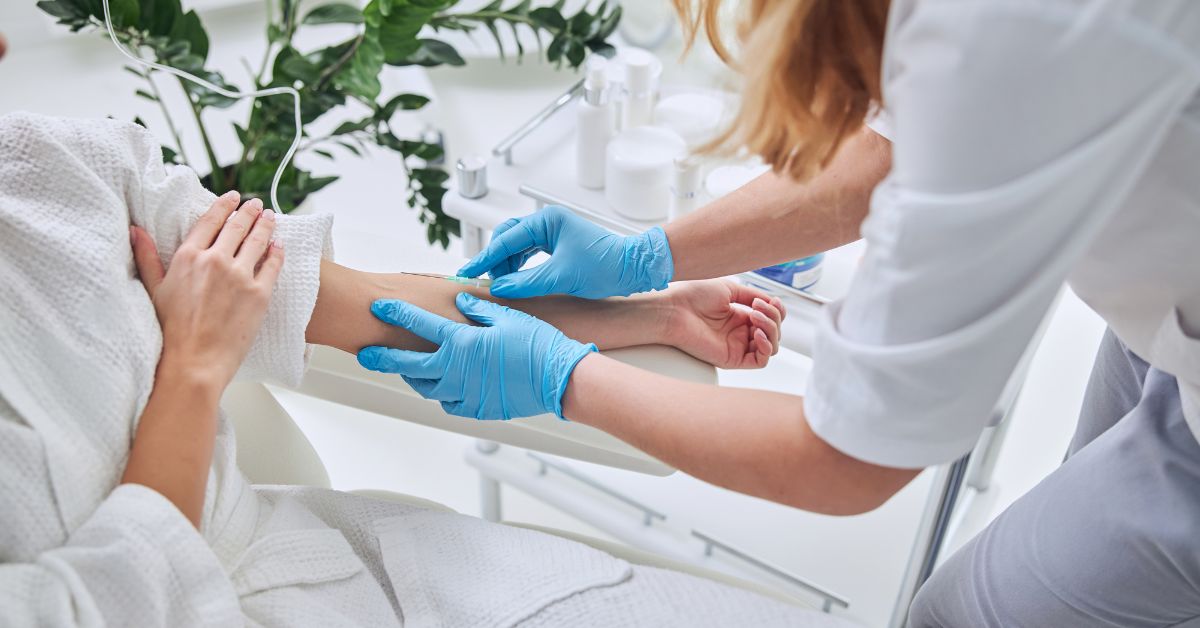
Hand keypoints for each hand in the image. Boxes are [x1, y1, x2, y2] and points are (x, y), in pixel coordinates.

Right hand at [130, 191, 283, 386]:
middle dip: (248, 212)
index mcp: (188, 256)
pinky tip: (279, 245)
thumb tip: (136, 230)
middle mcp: (215, 260)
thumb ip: (147, 256)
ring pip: (258, 241)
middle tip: (256, 204)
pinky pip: (273, 265)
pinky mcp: (259, 294)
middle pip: (237, 226)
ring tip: (270, 217)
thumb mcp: (153, 289)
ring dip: (265, 225)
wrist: (193, 362)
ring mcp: (239, 276)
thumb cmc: (170, 331)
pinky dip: (277, 252)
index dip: (224, 206)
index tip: (233, 198)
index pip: (210, 221)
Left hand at [357, 293, 595, 419]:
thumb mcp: (508, 317)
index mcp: (462, 343)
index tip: (379, 308)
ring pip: (426, 387)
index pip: (418, 325)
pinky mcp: (478, 409)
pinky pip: (449, 403)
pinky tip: (441, 387)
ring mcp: (465, 393)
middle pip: (408, 365)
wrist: (559, 380)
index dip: (396, 314)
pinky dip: (440, 394)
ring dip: (412, 377)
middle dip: (383, 358)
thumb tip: (461, 303)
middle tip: (366, 354)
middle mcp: (456, 370)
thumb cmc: (538, 346)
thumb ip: (479, 309)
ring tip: (405, 370)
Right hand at [457, 206, 674, 298]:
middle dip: (495, 259)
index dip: (485, 258)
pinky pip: (529, 253)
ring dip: (506, 264)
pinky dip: (518, 266)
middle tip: (483, 280)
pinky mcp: (558, 245)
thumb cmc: (605, 266)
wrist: (634, 269)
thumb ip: (527, 282)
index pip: (506, 239)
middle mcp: (548, 222)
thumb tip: (500, 288)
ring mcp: (553, 233)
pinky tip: (514, 280)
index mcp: (547, 220)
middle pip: (508, 237)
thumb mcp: (562, 276)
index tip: (468, 272)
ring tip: (500, 284)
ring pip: (517, 246)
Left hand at [666, 281, 785, 368]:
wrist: (674, 309)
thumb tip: (772, 302)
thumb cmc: (693, 296)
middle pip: (774, 332)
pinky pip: (760, 361)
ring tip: (754, 317)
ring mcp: (737, 346)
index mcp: (739, 317)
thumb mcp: (730, 289)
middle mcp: (739, 333)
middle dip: (773, 317)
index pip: (770, 319)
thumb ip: (753, 295)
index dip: (777, 311)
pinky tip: (757, 334)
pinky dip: (766, 348)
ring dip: (771, 329)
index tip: (771, 300)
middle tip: (757, 308)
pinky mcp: (732, 359)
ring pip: (771, 346)